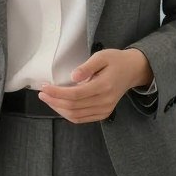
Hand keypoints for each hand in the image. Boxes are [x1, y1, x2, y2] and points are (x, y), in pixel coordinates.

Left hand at [37, 48, 151, 123]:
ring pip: (76, 115)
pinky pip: (82, 118)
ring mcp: (105, 109)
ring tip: (48, 99)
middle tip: (42, 93)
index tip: (44, 87)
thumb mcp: (102, 56)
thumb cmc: (116, 61)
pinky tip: (60, 105)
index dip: (57, 93)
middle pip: (73, 107)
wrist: (133, 70)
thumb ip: (87, 67)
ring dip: (59, 109)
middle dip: (54, 101)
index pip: (75, 94)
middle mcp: (104, 101)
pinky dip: (68, 114)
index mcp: (104, 86)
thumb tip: (73, 77)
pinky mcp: (104, 113)